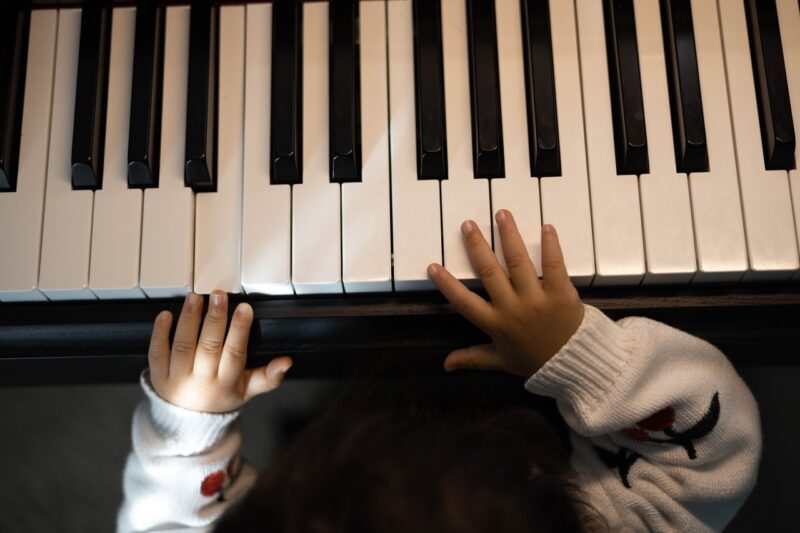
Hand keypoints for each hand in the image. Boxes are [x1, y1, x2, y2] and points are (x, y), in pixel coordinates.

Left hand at [148, 290, 292, 412]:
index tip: (244, 308)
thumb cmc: (221, 398)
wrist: (187, 424)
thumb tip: (286, 362)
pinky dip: (160, 333)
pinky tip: (166, 314)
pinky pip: (157, 352)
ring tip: (195, 298)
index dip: (239, 331)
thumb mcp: (247, 391)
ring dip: (189, 320)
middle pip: (208, 348)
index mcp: (226, 385)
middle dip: (215, 319)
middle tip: (220, 295)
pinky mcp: (158, 375)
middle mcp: (201, 383)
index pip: (234, 355)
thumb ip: (268, 378)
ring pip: (183, 347)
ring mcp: (177, 379)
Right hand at [427, 210, 583, 377]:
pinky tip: (545, 227)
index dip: (447, 285)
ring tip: (501, 215)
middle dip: (477, 246)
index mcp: (496, 324)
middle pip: (490, 272)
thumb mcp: (501, 361)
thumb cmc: (536, 362)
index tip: (433, 266)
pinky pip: (554, 266)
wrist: (575, 365)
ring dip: (509, 236)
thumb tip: (446, 364)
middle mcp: (513, 309)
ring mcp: (537, 299)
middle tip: (468, 225)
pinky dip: (550, 246)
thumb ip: (472, 358)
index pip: (465, 302)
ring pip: (518, 262)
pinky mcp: (561, 293)